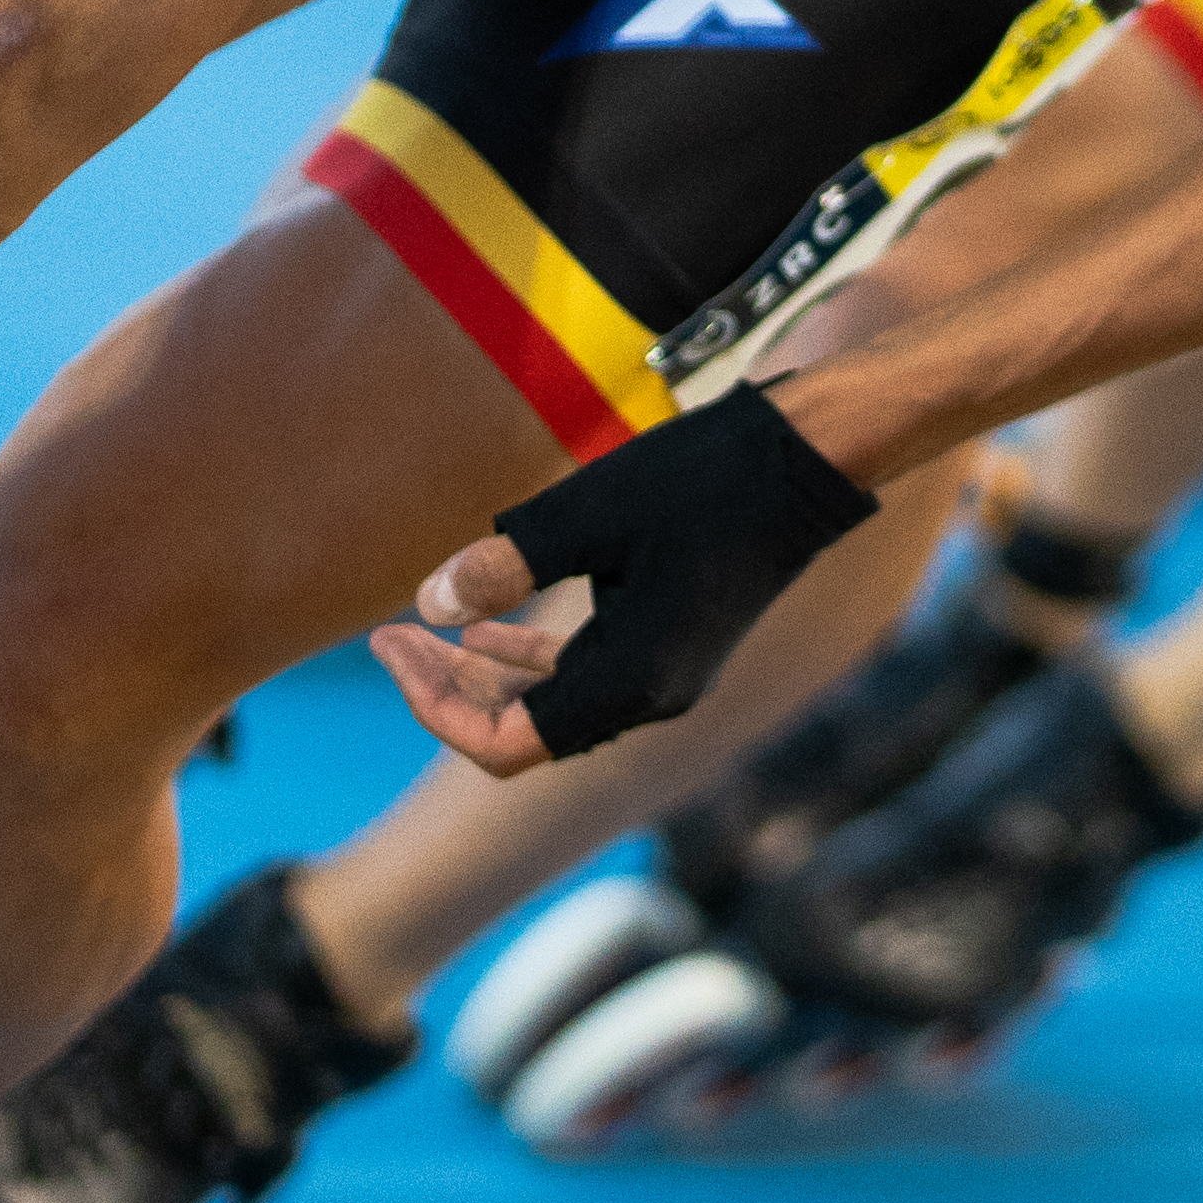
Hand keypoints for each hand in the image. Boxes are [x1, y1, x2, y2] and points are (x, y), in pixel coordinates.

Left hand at [370, 390, 874, 769]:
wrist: (814, 459)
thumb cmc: (705, 479)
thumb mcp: (586, 514)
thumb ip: (504, 566)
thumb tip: (427, 606)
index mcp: (629, 684)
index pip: (502, 743)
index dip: (433, 705)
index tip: (389, 642)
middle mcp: (651, 699)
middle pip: (522, 732)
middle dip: (447, 688)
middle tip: (388, 635)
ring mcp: (668, 677)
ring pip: (552, 706)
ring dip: (485, 674)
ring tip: (424, 632)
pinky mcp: (676, 646)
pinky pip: (586, 677)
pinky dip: (531, 658)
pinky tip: (491, 622)